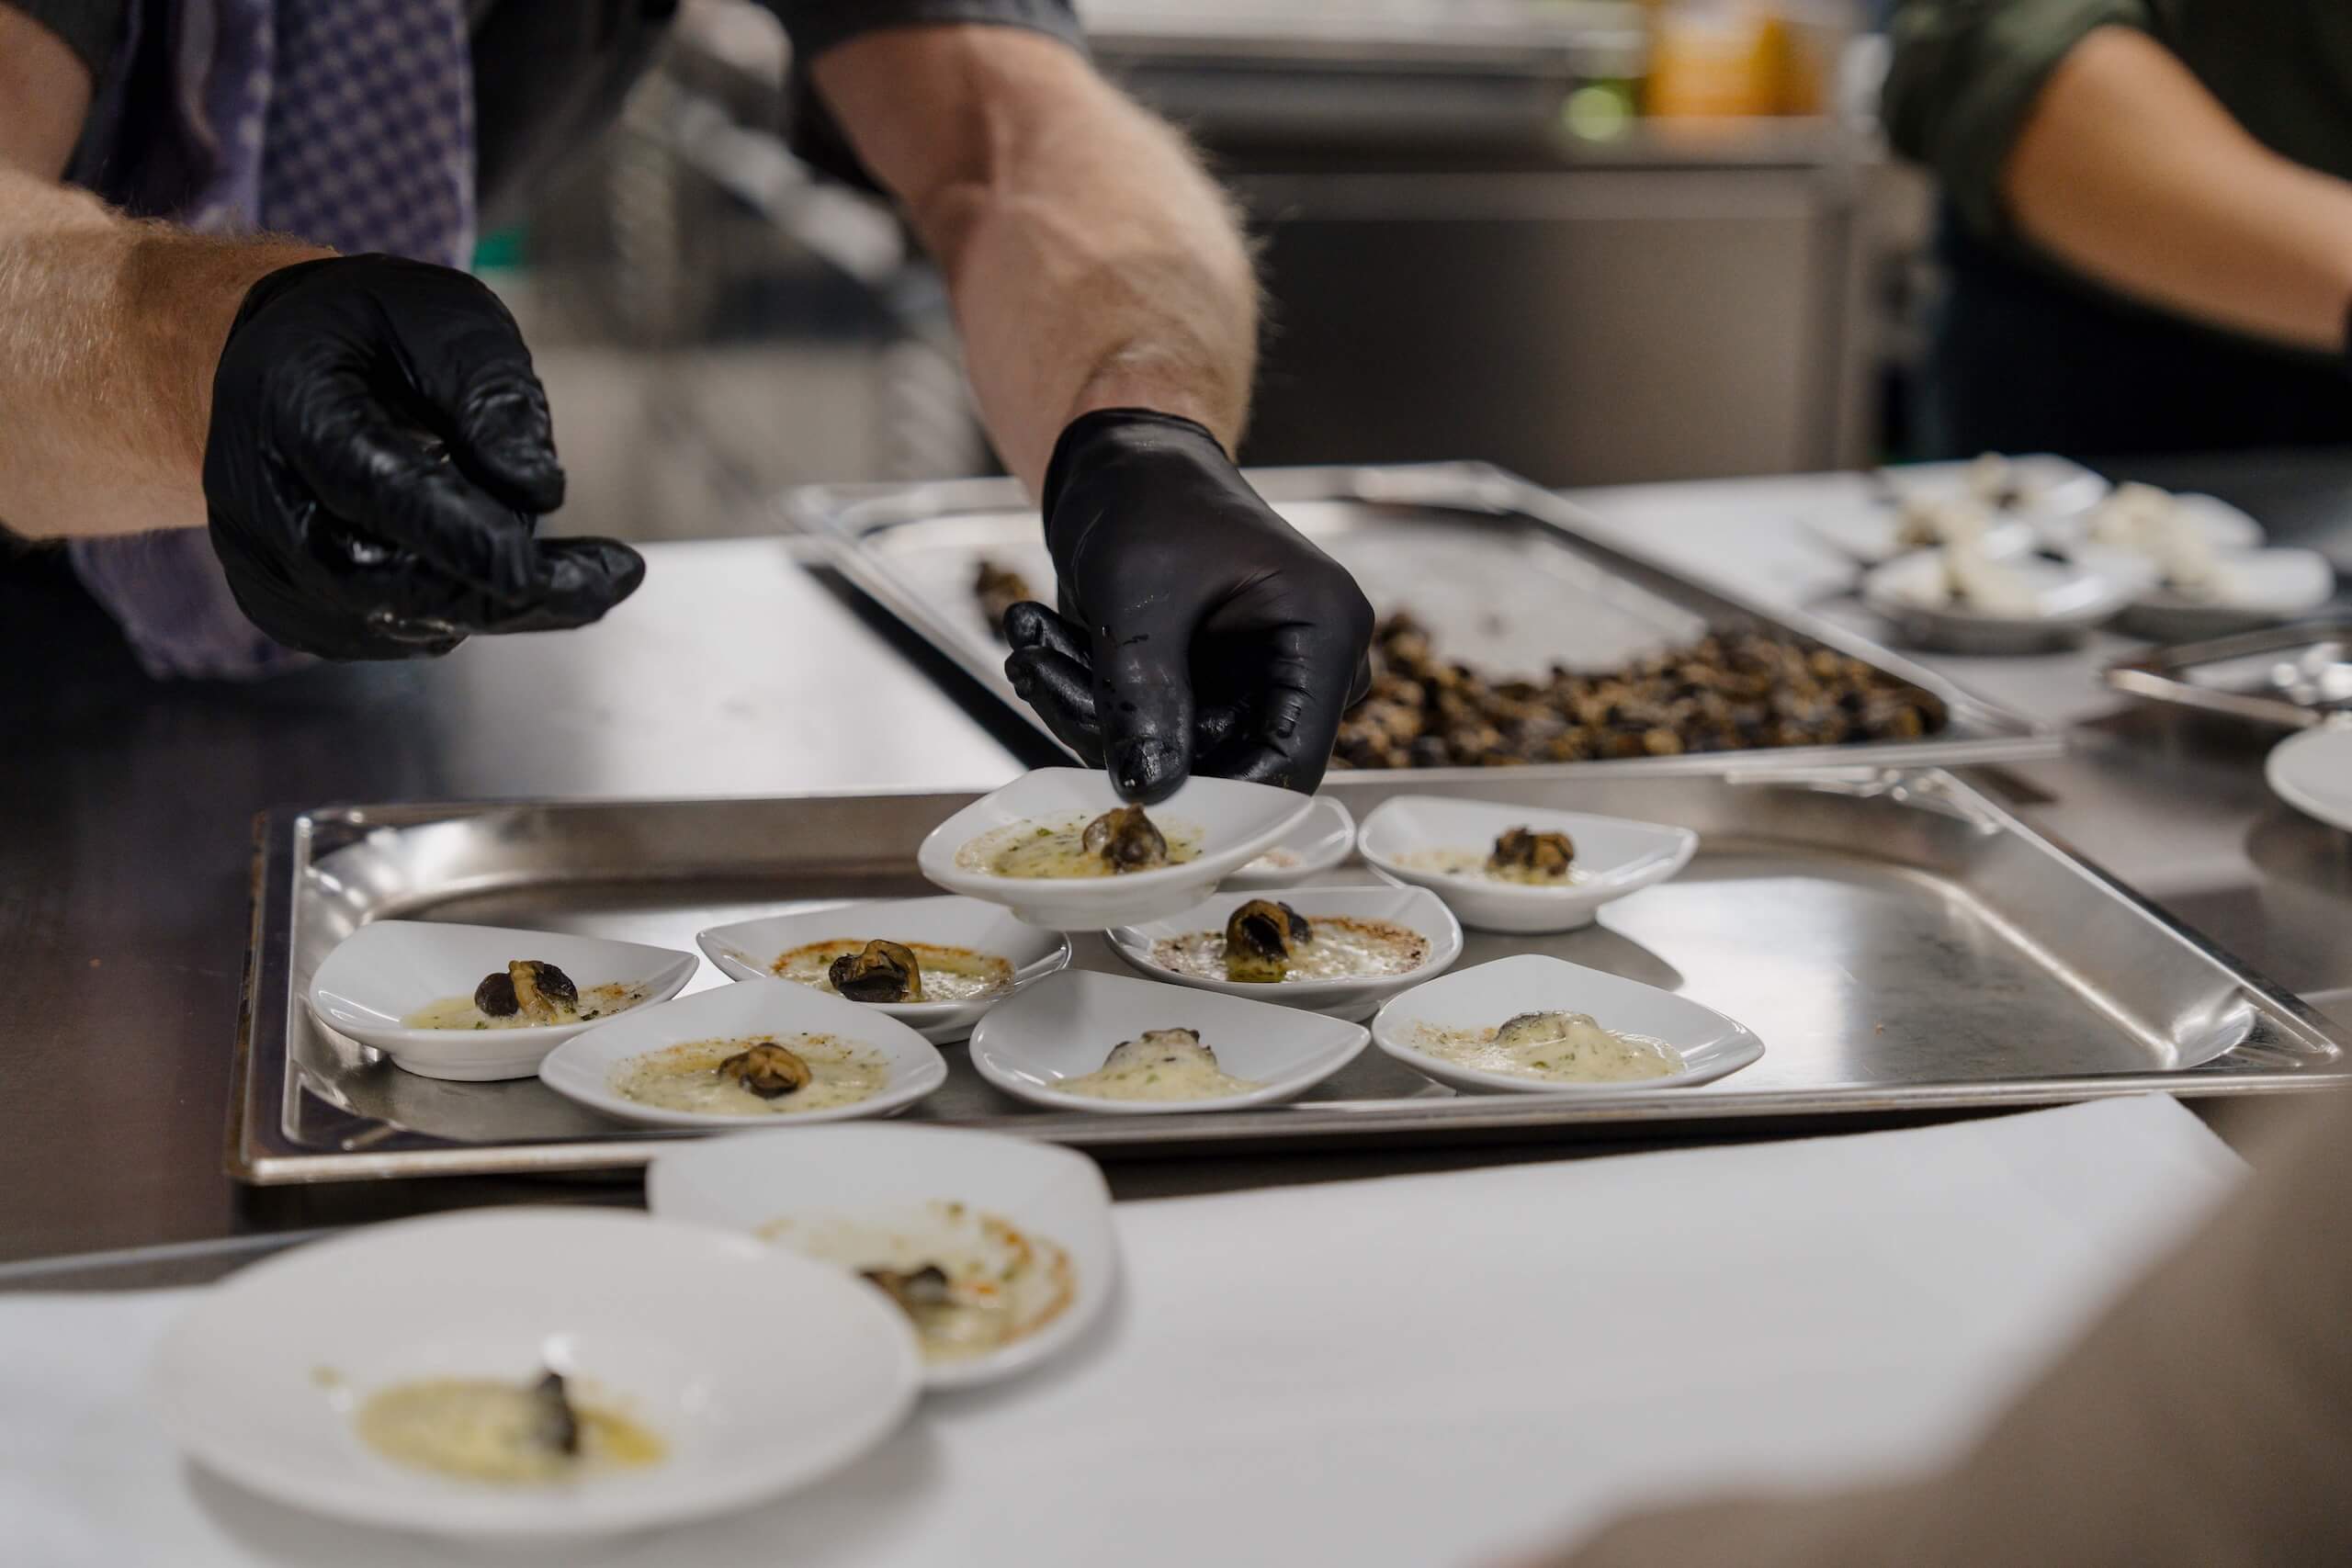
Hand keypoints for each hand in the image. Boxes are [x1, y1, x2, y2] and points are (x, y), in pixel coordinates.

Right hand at [202, 254, 643, 658]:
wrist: (274, 371)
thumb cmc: (371, 336)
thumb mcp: (444, 318)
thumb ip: (492, 394)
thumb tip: (543, 492)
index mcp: (290, 407)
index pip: (374, 486)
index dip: (455, 534)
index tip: (532, 571)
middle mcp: (259, 506)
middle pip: (389, 579)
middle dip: (507, 590)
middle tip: (610, 580)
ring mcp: (272, 572)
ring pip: (403, 620)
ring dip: (502, 602)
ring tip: (585, 570)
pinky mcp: (298, 614)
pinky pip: (398, 632)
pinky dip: (467, 606)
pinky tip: (501, 564)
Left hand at [1004, 409, 1373, 801]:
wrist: (1122, 461)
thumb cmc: (1149, 492)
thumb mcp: (1138, 588)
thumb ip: (1144, 693)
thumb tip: (1148, 790)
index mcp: (1324, 632)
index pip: (1291, 765)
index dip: (1217, 797)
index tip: (1131, 801)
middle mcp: (1301, 670)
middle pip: (1218, 765)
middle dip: (1117, 730)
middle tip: (1039, 667)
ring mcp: (1251, 688)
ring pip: (1166, 759)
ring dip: (1084, 708)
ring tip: (1032, 636)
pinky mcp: (1202, 697)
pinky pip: (1142, 738)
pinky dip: (1084, 699)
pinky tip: (1043, 641)